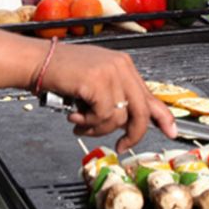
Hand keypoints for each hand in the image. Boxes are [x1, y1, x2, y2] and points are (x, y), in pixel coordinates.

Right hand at [39, 42, 177, 150]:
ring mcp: (110, 73)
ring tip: (81, 122)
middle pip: (141, 111)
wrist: (37, 61)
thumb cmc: (61, 73)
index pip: (150, 95)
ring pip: (118, 118)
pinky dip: (87, 123)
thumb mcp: (95, 81)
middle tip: (123, 146)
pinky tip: (74, 116)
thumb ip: (115, 96)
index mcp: (124, 65)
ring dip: (98, 128)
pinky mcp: (97, 82)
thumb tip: (129, 121)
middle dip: (133, 134)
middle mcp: (121, 67)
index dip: (163, 116)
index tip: (171, 131)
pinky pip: (102, 116)